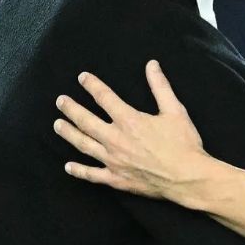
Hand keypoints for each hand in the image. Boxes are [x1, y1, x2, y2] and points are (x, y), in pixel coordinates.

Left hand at [55, 60, 210, 201]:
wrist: (187, 178)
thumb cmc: (183, 144)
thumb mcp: (175, 110)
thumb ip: (160, 86)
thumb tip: (152, 65)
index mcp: (129, 120)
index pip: (105, 98)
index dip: (92, 85)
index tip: (82, 78)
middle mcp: (116, 139)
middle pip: (86, 121)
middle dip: (71, 109)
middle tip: (60, 101)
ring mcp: (113, 160)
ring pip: (84, 145)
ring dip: (69, 134)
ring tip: (57, 125)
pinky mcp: (116, 179)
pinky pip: (92, 174)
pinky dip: (78, 170)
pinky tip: (68, 166)